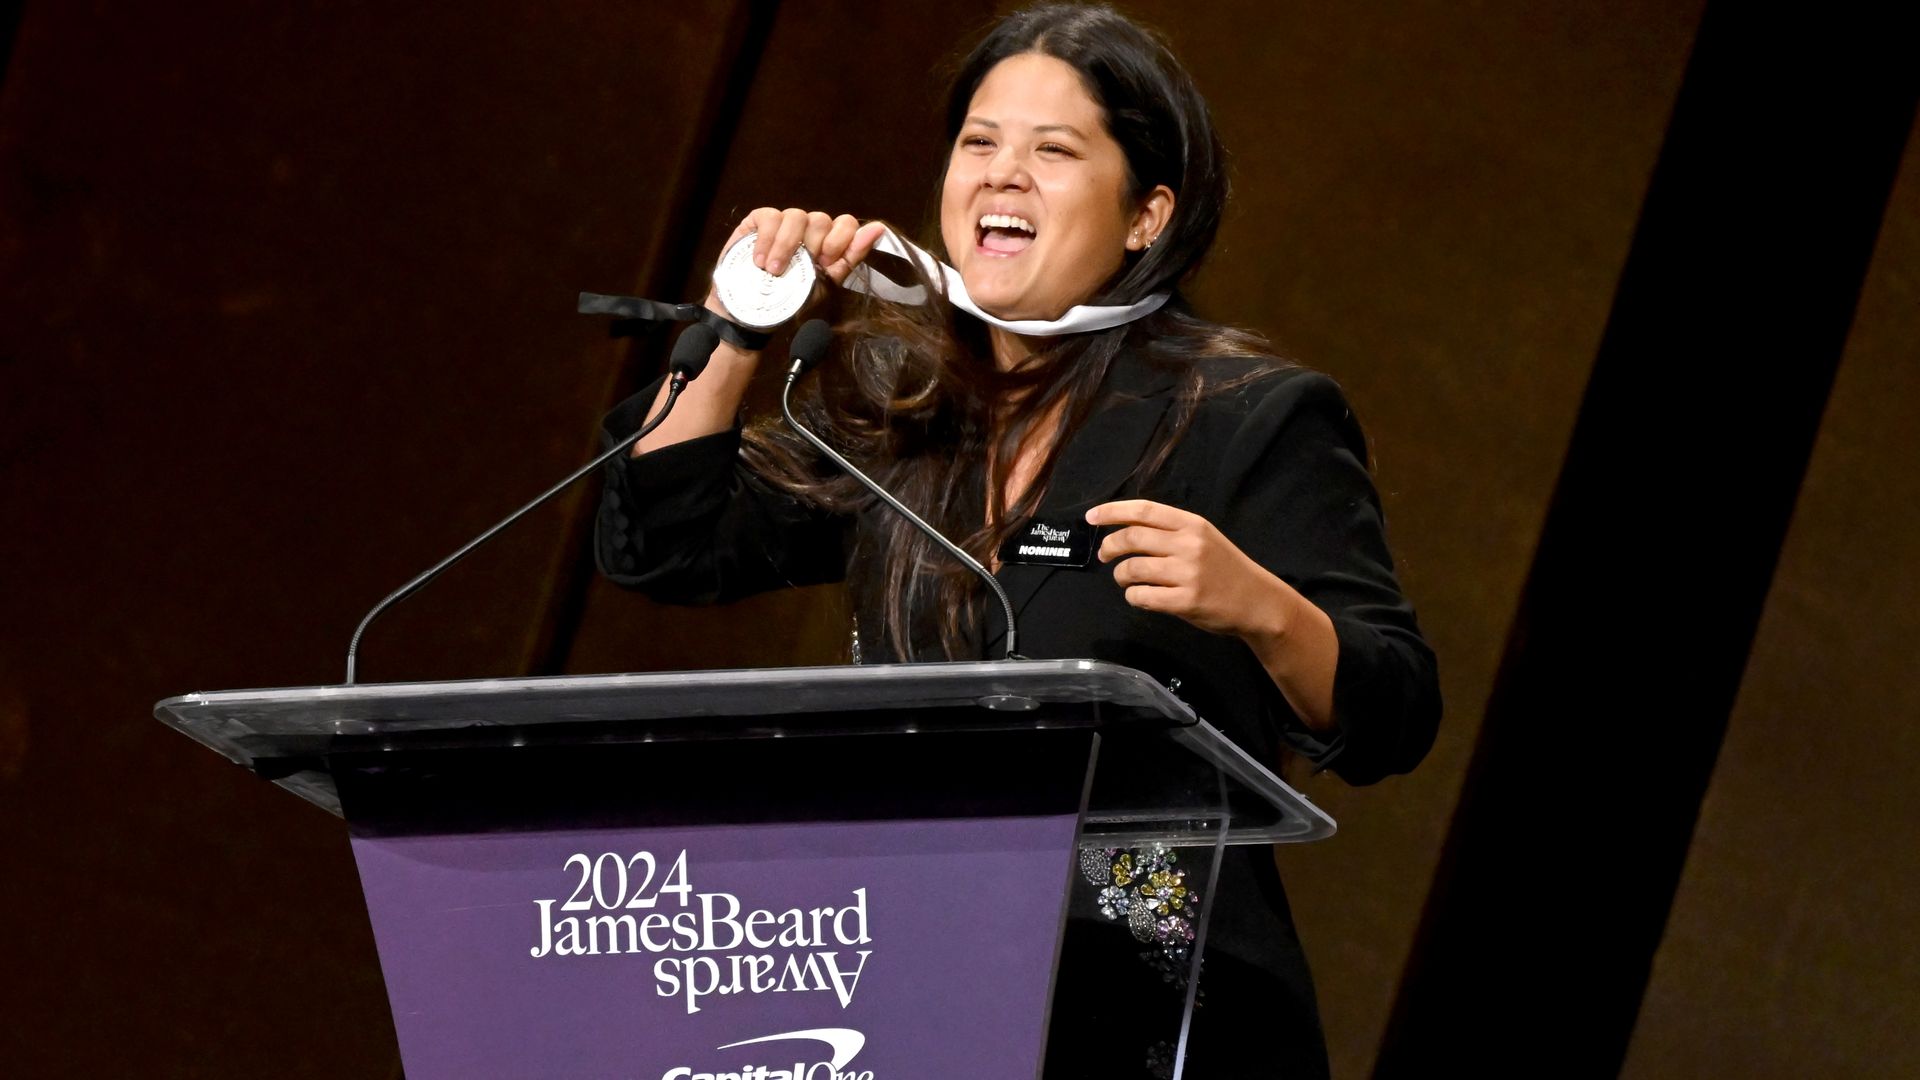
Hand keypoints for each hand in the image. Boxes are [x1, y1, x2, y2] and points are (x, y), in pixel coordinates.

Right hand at [706, 207, 887, 318]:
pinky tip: (759, 260)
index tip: (825, 262)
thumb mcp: (825, 285)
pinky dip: (767, 239)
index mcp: (828, 244)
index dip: (839, 240)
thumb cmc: (790, 301)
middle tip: (799, 270)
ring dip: (787, 246)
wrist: (752, 315)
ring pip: (796, 216)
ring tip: (775, 271)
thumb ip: (850, 258)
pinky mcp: (759, 221)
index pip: (846, 224)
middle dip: (813, 245)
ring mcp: (784, 223)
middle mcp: (809, 230)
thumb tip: (879, 228)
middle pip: (821, 219)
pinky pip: (770, 217)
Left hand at [1088, 499, 1296, 639]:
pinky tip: (1140, 596)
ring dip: (1120, 575)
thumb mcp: (1204, 538)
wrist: (1257, 601)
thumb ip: (1171, 532)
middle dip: (1109, 546)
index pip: (1144, 511)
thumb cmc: (1226, 569)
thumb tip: (1125, 530)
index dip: (1113, 512)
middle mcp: (1189, 545)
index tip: (1091, 517)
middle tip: (1105, 555)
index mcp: (1192, 524)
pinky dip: (1133, 597)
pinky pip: (1142, 596)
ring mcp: (1187, 574)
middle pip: (1132, 538)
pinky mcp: (1185, 602)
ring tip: (1125, 579)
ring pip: (1132, 569)